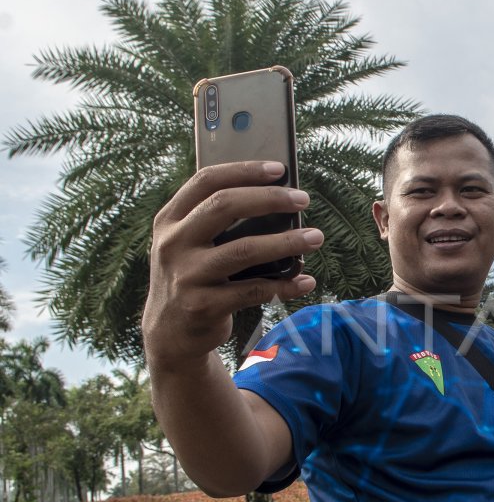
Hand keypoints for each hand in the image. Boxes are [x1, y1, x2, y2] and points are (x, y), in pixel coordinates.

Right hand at [142, 161, 322, 367]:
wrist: (170, 332)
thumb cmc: (193, 276)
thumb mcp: (189, 244)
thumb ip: (216, 221)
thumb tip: (277, 197)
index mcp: (170, 220)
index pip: (206, 181)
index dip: (244, 170)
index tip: (278, 169)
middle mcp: (173, 244)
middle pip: (224, 206)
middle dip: (269, 199)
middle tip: (302, 199)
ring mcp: (187, 275)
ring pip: (243, 250)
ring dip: (286, 242)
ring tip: (315, 237)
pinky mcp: (202, 306)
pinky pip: (253, 291)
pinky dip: (284, 285)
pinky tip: (306, 280)